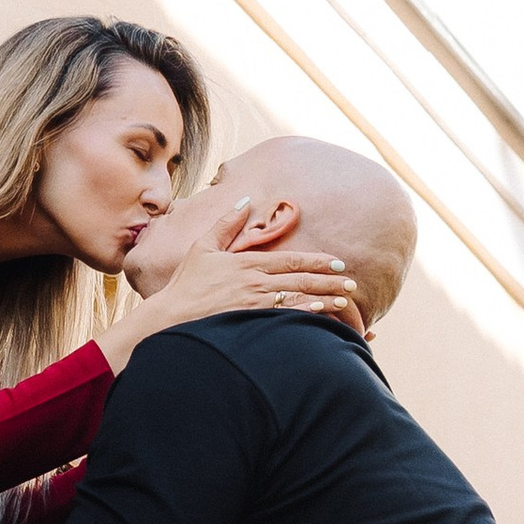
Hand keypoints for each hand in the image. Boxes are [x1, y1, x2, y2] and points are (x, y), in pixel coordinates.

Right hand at [105, 204, 366, 369]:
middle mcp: (255, 282)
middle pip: (300, 278)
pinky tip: (322, 316)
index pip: (291, 259)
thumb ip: (225, 224)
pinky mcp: (250, 323)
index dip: (318, 260)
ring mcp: (254, 304)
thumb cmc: (186, 283)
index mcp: (247, 263)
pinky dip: (306, 315)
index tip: (338, 262)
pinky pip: (284, 318)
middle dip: (329, 279)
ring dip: (324, 298)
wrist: (171, 316)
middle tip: (352, 281)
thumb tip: (243, 200)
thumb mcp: (202, 247)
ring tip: (345, 299)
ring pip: (298, 298)